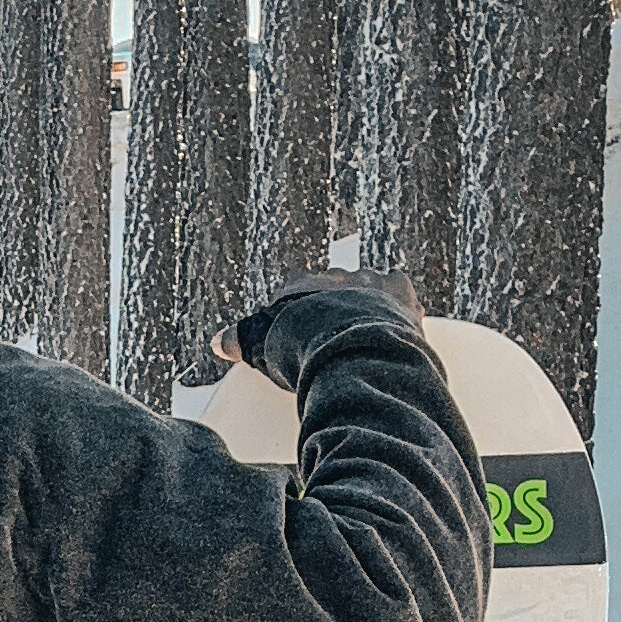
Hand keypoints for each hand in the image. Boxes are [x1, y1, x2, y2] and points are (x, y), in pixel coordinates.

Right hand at [213, 265, 424, 370]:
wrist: (345, 343)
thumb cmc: (299, 346)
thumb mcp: (258, 347)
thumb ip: (238, 341)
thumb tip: (217, 344)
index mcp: (299, 282)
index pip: (296, 293)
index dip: (299, 315)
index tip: (302, 335)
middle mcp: (332, 274)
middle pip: (333, 289)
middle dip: (336, 309)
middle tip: (337, 340)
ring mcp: (365, 279)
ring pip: (367, 287)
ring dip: (369, 306)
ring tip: (370, 337)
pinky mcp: (398, 288)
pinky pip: (400, 289)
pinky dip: (402, 306)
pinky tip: (402, 325)